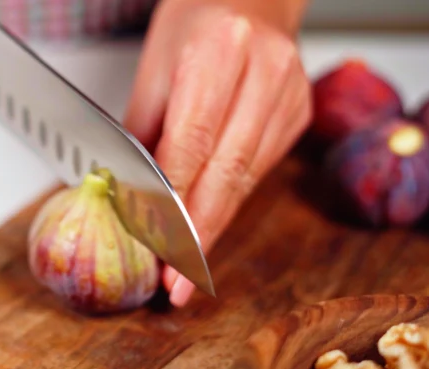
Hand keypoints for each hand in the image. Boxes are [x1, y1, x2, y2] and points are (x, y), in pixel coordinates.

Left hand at [122, 0, 312, 306]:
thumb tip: (130, 197)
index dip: (171, 202)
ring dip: (213, 228)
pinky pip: (259, 171)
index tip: (153, 243)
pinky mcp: (298, 114)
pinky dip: (230, 202)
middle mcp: (265, 72)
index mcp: (220, 51)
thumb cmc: (194, 25)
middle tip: (175, 283)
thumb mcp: (154, 70)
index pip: (193, 143)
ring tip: (186, 271)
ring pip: (247, 180)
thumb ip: (144, 135)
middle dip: (198, 235)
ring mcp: (290, 95)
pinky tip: (209, 228)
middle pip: (228, 171)